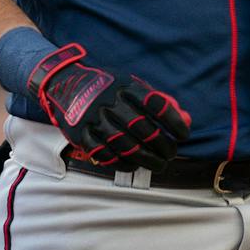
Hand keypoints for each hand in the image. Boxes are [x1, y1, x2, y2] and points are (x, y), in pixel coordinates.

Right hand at [27, 43, 189, 172]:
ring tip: (159, 164)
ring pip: (125, 145)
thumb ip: (156, 100)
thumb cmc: (105, 87)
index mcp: (123, 85)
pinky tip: (135, 165)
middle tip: (171, 153)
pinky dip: (123, 163)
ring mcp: (93, 118)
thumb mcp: (129, 84)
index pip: (155, 105)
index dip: (173, 122)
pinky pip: (104, 154)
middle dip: (162, 145)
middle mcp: (108, 101)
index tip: (183, 135)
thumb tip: (186, 118)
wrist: (64, 83)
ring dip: (146, 159)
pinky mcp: (80, 133)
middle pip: (143, 129)